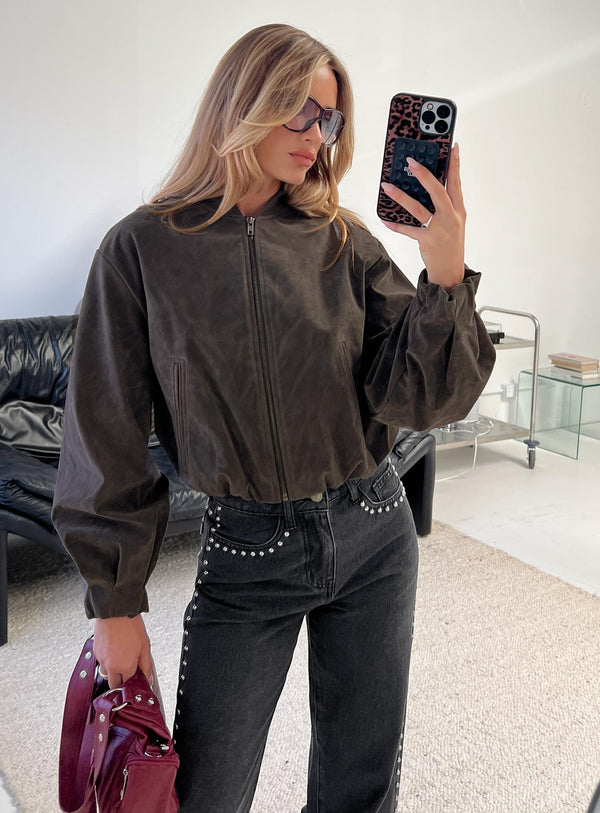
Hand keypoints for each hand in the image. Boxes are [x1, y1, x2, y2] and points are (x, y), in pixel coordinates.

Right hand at [93, 614, 152, 688]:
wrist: (116, 612)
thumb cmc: (130, 626)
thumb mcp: (145, 645)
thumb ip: (146, 664)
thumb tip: (148, 676)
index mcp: (125, 667)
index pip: (127, 684)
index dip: (132, 681)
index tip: (135, 675)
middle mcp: (111, 666)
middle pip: (114, 684)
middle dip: (121, 680)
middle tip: (127, 670)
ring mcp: (101, 660)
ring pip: (106, 673)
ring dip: (112, 670)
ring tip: (120, 658)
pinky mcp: (95, 652)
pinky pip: (101, 661)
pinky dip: (107, 659)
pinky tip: (114, 649)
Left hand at [381, 143, 465, 290]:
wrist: (450, 271)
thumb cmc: (450, 243)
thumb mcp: (454, 221)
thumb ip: (445, 204)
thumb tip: (428, 184)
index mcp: (459, 210)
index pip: (456, 182)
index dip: (455, 164)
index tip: (453, 146)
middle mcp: (451, 218)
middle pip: (438, 191)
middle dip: (424, 175)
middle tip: (411, 161)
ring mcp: (440, 230)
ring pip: (418, 209)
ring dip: (401, 196)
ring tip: (387, 186)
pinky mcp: (427, 242)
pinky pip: (409, 230)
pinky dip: (396, 225)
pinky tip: (385, 219)